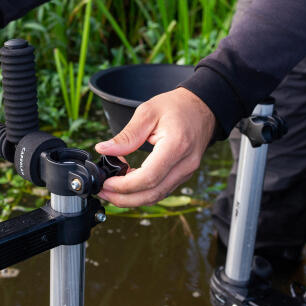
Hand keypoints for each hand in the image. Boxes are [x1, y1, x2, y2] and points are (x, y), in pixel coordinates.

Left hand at [95, 88, 215, 206]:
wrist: (202, 108)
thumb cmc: (176, 107)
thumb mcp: (147, 112)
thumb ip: (126, 135)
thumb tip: (103, 149)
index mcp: (176, 145)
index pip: (149, 177)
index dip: (125, 185)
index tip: (107, 182)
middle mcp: (185, 163)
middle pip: (153, 193)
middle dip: (125, 198)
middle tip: (103, 192)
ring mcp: (186, 171)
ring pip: (157, 195)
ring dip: (132, 198)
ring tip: (110, 190)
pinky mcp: (183, 174)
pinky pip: (161, 190)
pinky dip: (142, 191)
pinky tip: (127, 184)